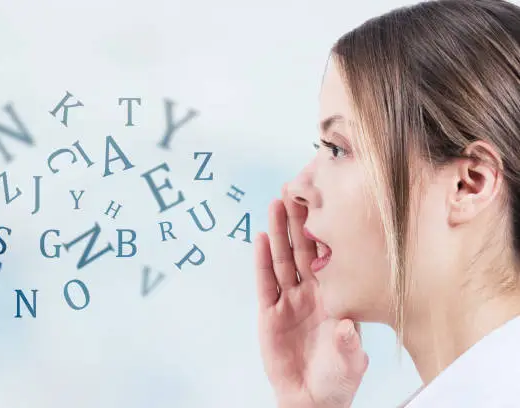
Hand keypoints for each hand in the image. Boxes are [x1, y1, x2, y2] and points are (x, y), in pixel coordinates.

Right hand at [255, 184, 368, 407]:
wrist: (311, 398)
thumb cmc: (337, 379)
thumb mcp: (350, 362)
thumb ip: (348, 344)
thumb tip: (345, 326)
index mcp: (335, 297)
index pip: (330, 257)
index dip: (327, 231)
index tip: (326, 205)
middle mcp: (312, 293)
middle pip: (303, 250)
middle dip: (299, 221)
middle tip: (295, 191)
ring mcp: (289, 301)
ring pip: (282, 260)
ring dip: (278, 233)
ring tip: (275, 205)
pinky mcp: (269, 313)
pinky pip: (265, 282)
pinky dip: (262, 260)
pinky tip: (260, 238)